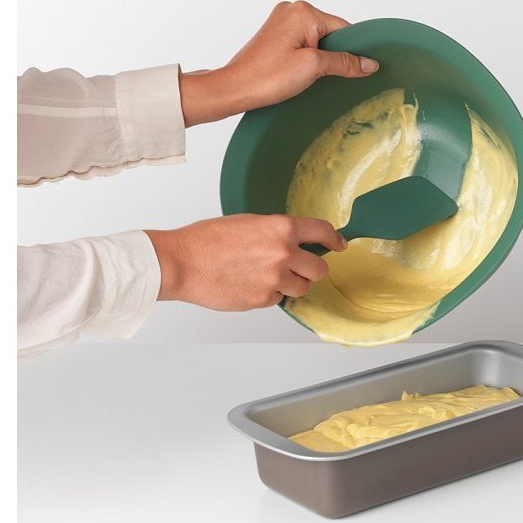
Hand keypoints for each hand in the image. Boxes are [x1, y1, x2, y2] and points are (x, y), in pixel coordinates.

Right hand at [144, 214, 345, 308]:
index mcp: (281, 228)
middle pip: (320, 268)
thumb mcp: (249, 223)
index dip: (334, 239)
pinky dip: (270, 294)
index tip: (339, 244)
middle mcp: (283, 253)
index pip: (322, 232)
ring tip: (267, 276)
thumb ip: (276, 233)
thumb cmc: (207, 240)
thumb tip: (295, 242)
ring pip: (302, 288)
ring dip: (291, 284)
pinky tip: (250, 284)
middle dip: (312, 268)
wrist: (183, 262)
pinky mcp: (263, 299)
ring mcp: (275, 279)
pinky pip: (279, 299)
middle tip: (299, 267)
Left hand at [179, 0, 378, 124]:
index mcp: (303, 11)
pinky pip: (304, 43)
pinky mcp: (276, 34)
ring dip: (320, 58)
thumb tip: (368, 63)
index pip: (344, 28)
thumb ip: (344, 62)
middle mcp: (292, 10)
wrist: (234, 88)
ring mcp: (282, 21)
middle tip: (322, 74)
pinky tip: (300, 72)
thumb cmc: (266, 77)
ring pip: (318, 39)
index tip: (359, 69)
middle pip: (331, 33)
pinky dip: (308, 57)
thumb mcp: (313, 68)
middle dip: (333, 54)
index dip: (353, 51)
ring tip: (306, 75)